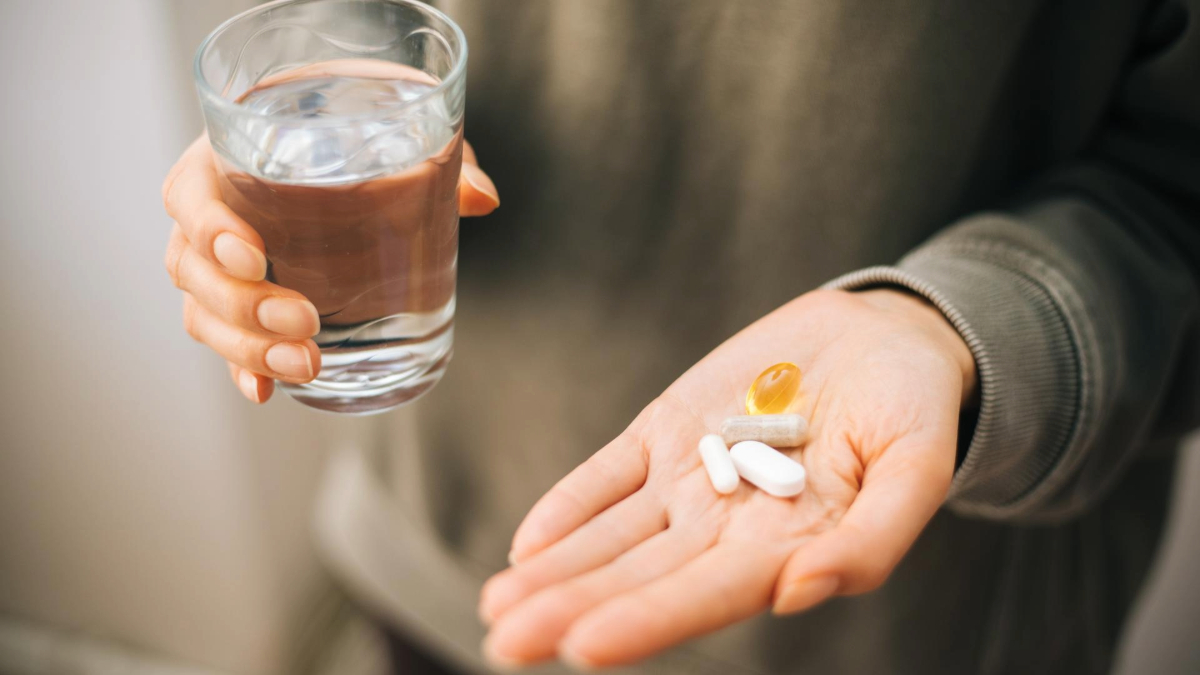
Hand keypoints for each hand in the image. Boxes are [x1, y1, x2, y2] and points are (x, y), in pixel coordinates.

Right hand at [161, 135, 498, 401]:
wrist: (354, 136)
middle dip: (243, 306)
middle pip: (192, 269)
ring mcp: (223, 261)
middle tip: (305, 320)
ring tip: (307, 364)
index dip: (210, 229)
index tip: (255, 257)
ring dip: (248, 347)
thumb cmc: (361, 123)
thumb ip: (437, 157)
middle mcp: (215, 210)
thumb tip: (482, 199)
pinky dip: (243, 369)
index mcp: (229, 155)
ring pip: (205, 312)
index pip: (188, 195)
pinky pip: (227, 340)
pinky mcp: (247, 298)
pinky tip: (266, 391)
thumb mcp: (398, 125)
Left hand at [479, 288, 975, 668]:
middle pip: (641, 576)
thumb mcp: (916, 469)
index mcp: (787, 546)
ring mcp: (690, 477)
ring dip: (557, 569)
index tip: (583, 645)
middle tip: (506, 642)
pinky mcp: (668, 430)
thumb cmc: (912, 410)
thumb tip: (801, 592)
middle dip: (575, 609)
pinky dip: (571, 502)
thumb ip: (871, 540)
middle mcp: (727, 525)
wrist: (882, 337)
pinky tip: (529, 542)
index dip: (646, 619)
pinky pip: (610, 472)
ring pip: (613, 534)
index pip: (705, 595)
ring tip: (499, 607)